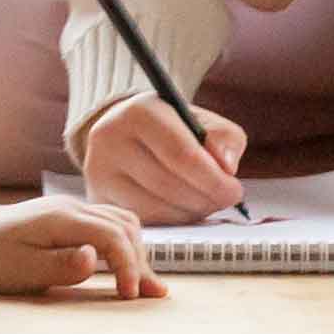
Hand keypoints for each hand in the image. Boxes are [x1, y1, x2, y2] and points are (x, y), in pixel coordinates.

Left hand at [0, 167, 158, 300]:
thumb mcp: (21, 269)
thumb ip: (60, 265)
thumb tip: (93, 257)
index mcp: (62, 219)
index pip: (114, 237)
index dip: (128, 267)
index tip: (128, 297)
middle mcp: (71, 208)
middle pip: (125, 226)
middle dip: (138, 260)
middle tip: (143, 296)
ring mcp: (70, 210)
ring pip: (120, 222)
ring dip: (134, 251)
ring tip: (142, 286)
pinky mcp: (67, 219)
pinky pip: (107, 225)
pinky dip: (122, 246)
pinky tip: (125, 269)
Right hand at [73, 93, 253, 229]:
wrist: (126, 134)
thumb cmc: (172, 129)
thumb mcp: (201, 121)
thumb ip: (224, 138)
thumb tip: (227, 167)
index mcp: (138, 112)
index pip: (181, 154)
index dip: (214, 178)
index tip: (235, 190)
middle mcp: (109, 138)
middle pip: (169, 184)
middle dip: (207, 198)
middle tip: (225, 199)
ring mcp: (98, 171)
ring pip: (157, 208)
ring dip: (192, 212)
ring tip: (205, 201)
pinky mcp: (98, 198)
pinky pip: (144, 221)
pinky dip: (172, 221)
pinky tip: (183, 209)